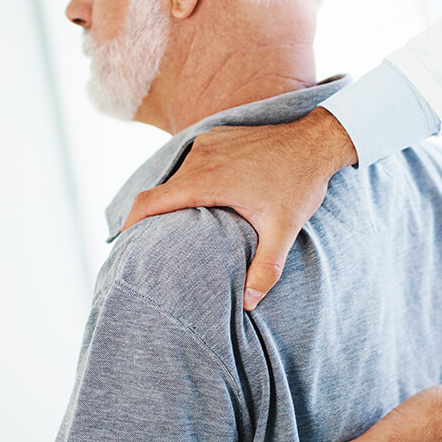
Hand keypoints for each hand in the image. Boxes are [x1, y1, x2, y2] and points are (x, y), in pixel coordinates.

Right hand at [121, 108, 356, 309]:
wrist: (317, 140)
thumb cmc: (300, 183)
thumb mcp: (284, 229)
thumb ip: (266, 267)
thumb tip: (248, 304)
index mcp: (206, 179)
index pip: (149, 202)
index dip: (130, 224)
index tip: (123, 244)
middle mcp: (200, 157)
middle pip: (160, 191)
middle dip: (152, 217)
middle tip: (153, 243)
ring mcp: (208, 143)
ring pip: (176, 176)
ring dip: (175, 198)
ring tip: (179, 226)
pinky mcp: (217, 136)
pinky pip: (192, 161)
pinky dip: (190, 181)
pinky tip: (203, 200)